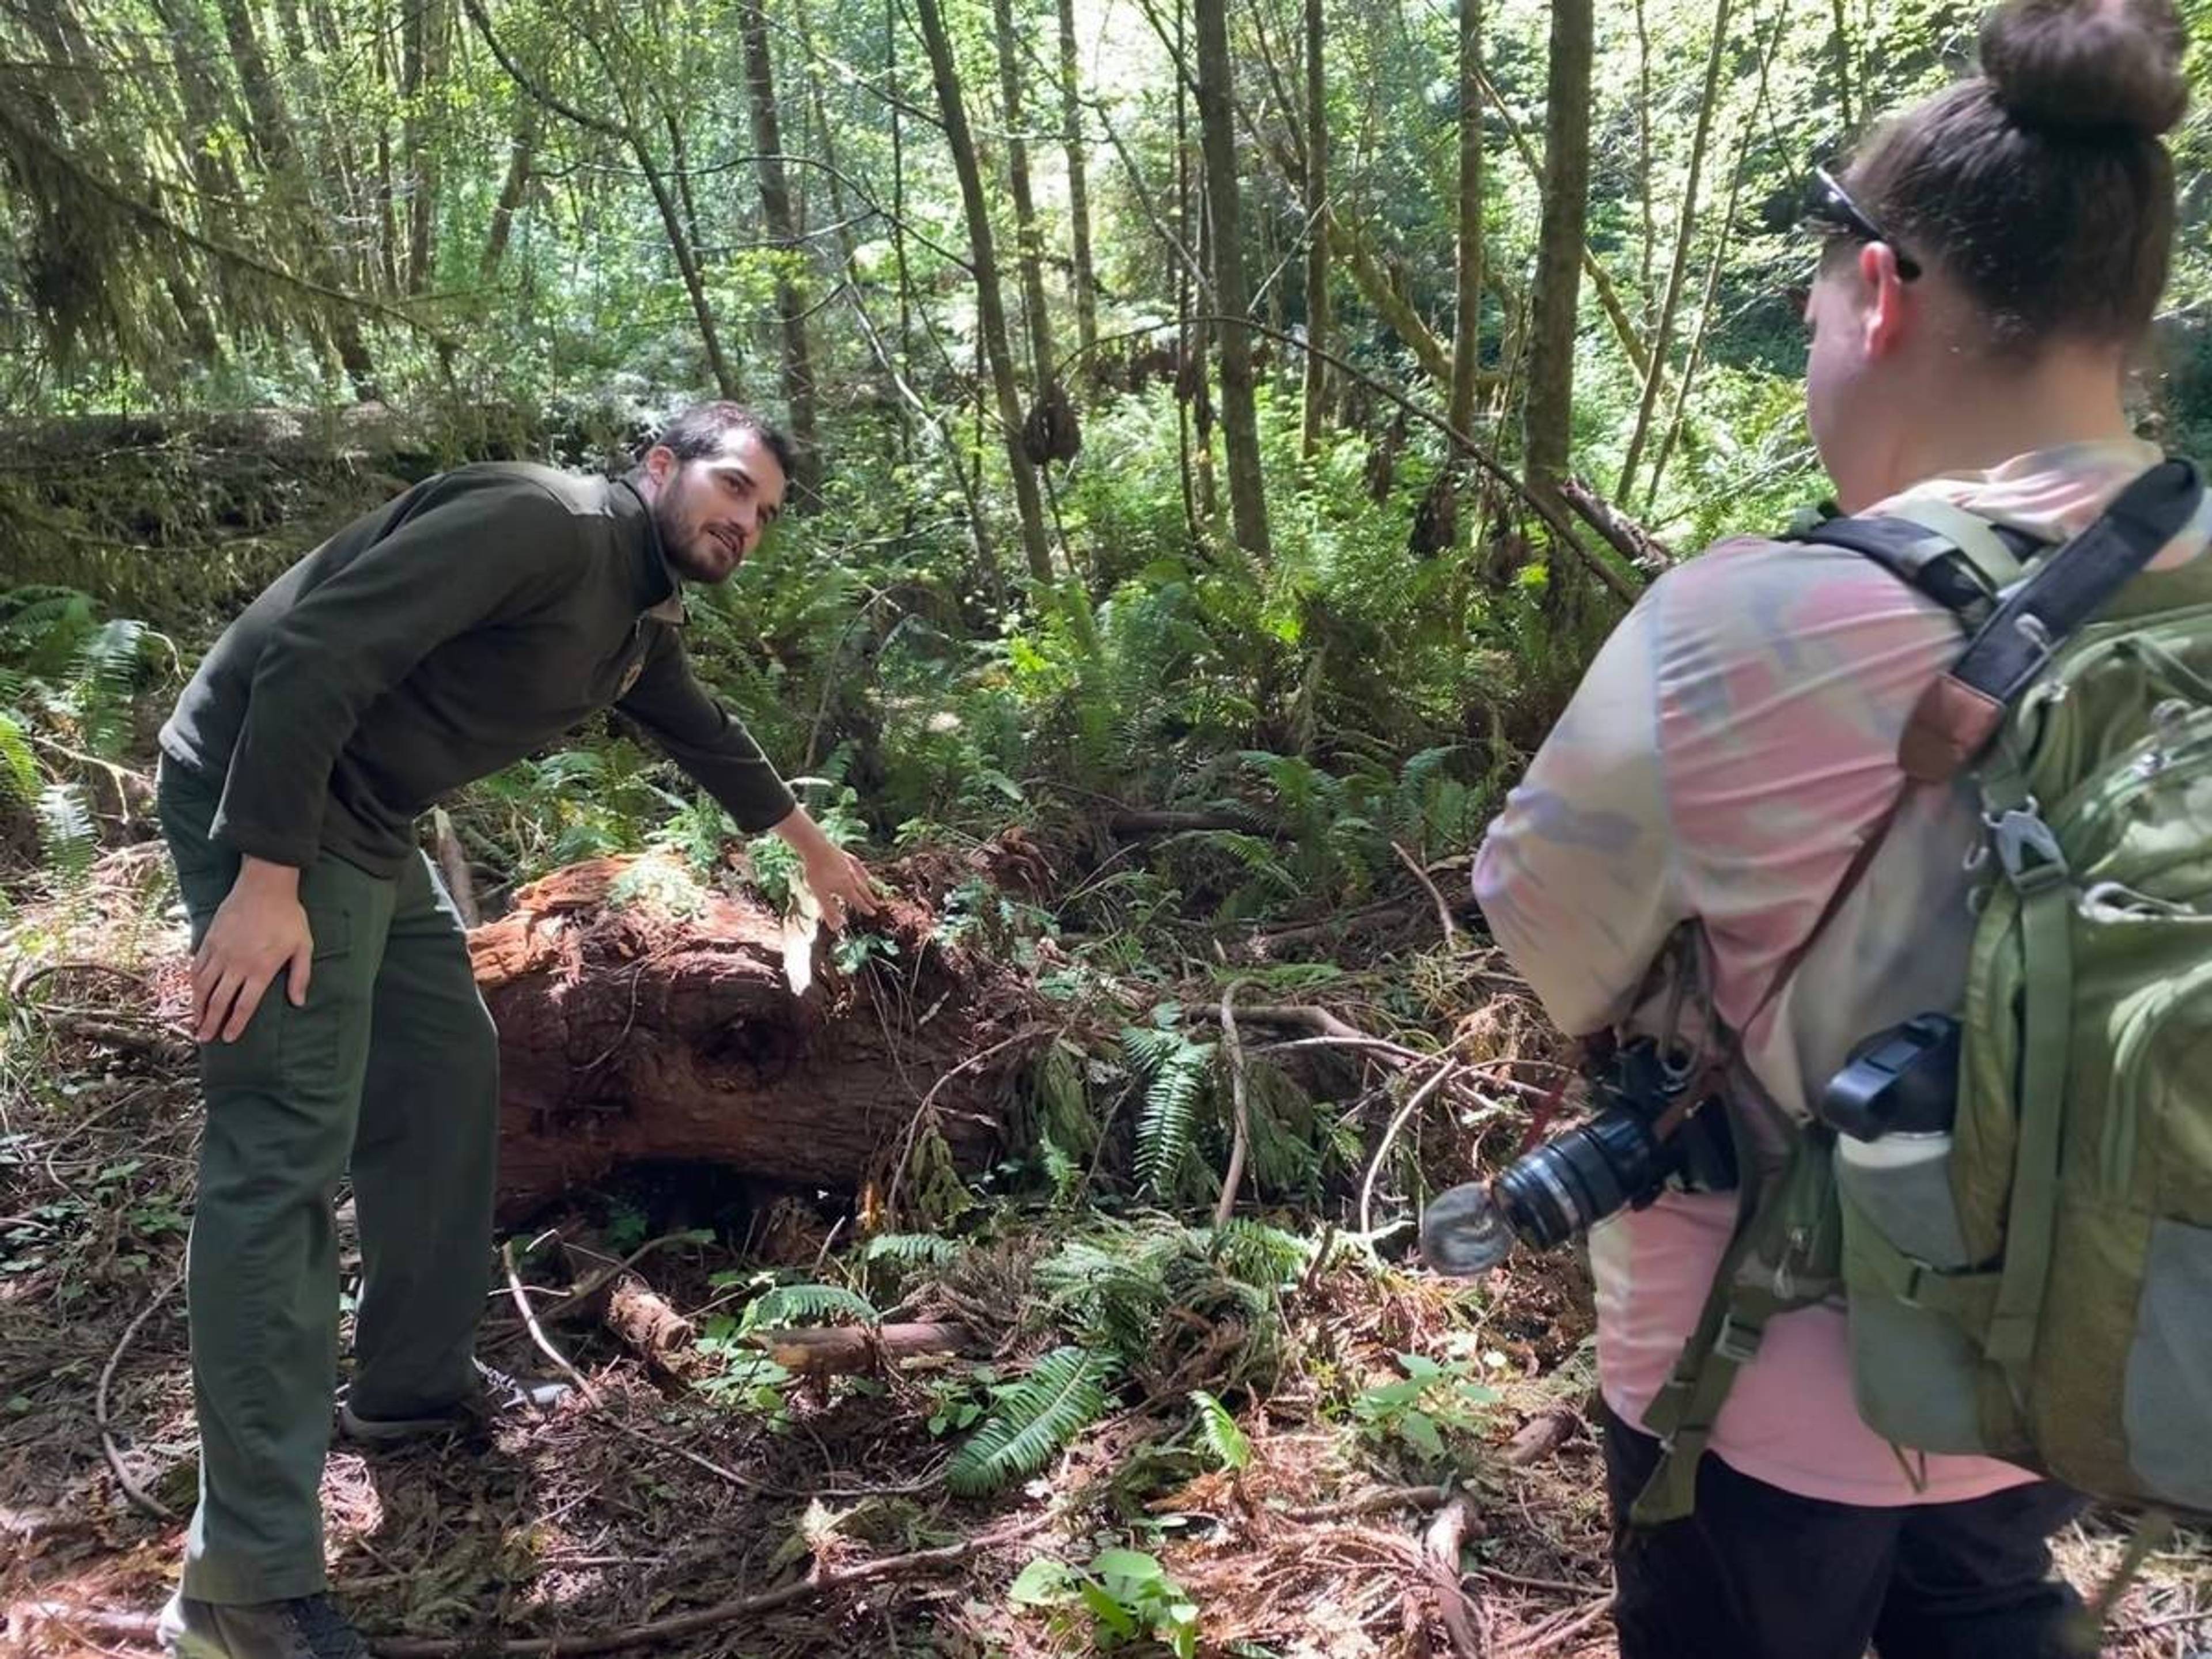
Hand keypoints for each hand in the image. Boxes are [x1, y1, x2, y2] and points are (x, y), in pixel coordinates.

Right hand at [192, 858, 313, 1042]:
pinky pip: (197, 966)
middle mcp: (237, 964)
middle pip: (219, 1001)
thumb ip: (300, 976)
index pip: (244, 1005)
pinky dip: (193, 983)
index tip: (228, 1038)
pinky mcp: (209, 940)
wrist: (265, 886)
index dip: (235, 1024)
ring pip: (203, 986)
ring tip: (195, 1022)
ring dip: (197, 1006)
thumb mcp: (304, 946)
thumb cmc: (288, 916)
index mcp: (261, 969)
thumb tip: (298, 1002)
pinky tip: (192, 992)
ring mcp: (220, 952)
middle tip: (204, 1038)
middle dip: (211, 1022)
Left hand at [801, 843, 881, 932]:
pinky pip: (858, 866)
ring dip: (867, 885)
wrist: (817, 848)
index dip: (865, 908)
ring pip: (862, 878)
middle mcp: (852, 877)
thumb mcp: (821, 895)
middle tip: (877, 905)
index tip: (873, 913)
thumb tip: (836, 928)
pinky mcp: (846, 857)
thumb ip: (829, 911)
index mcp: (846, 888)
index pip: (858, 901)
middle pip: (863, 890)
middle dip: (870, 899)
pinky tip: (863, 871)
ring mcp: (850, 866)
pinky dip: (862, 871)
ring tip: (870, 889)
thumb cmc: (817, 872)